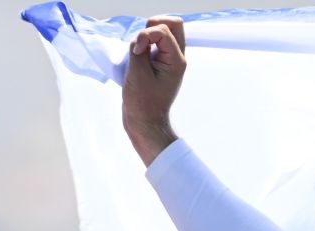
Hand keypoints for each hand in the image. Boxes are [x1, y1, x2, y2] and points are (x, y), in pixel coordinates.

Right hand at [123, 16, 186, 166]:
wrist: (145, 121)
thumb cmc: (142, 101)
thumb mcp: (137, 72)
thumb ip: (139, 48)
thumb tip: (140, 37)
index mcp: (177, 61)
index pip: (164, 31)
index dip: (145, 35)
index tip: (137, 52)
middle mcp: (177, 58)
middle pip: (174, 25)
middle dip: (153, 25)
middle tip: (140, 41)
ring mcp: (170, 60)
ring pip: (165, 32)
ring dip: (148, 33)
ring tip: (138, 50)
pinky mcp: (161, 63)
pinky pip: (156, 42)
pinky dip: (145, 41)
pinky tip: (137, 54)